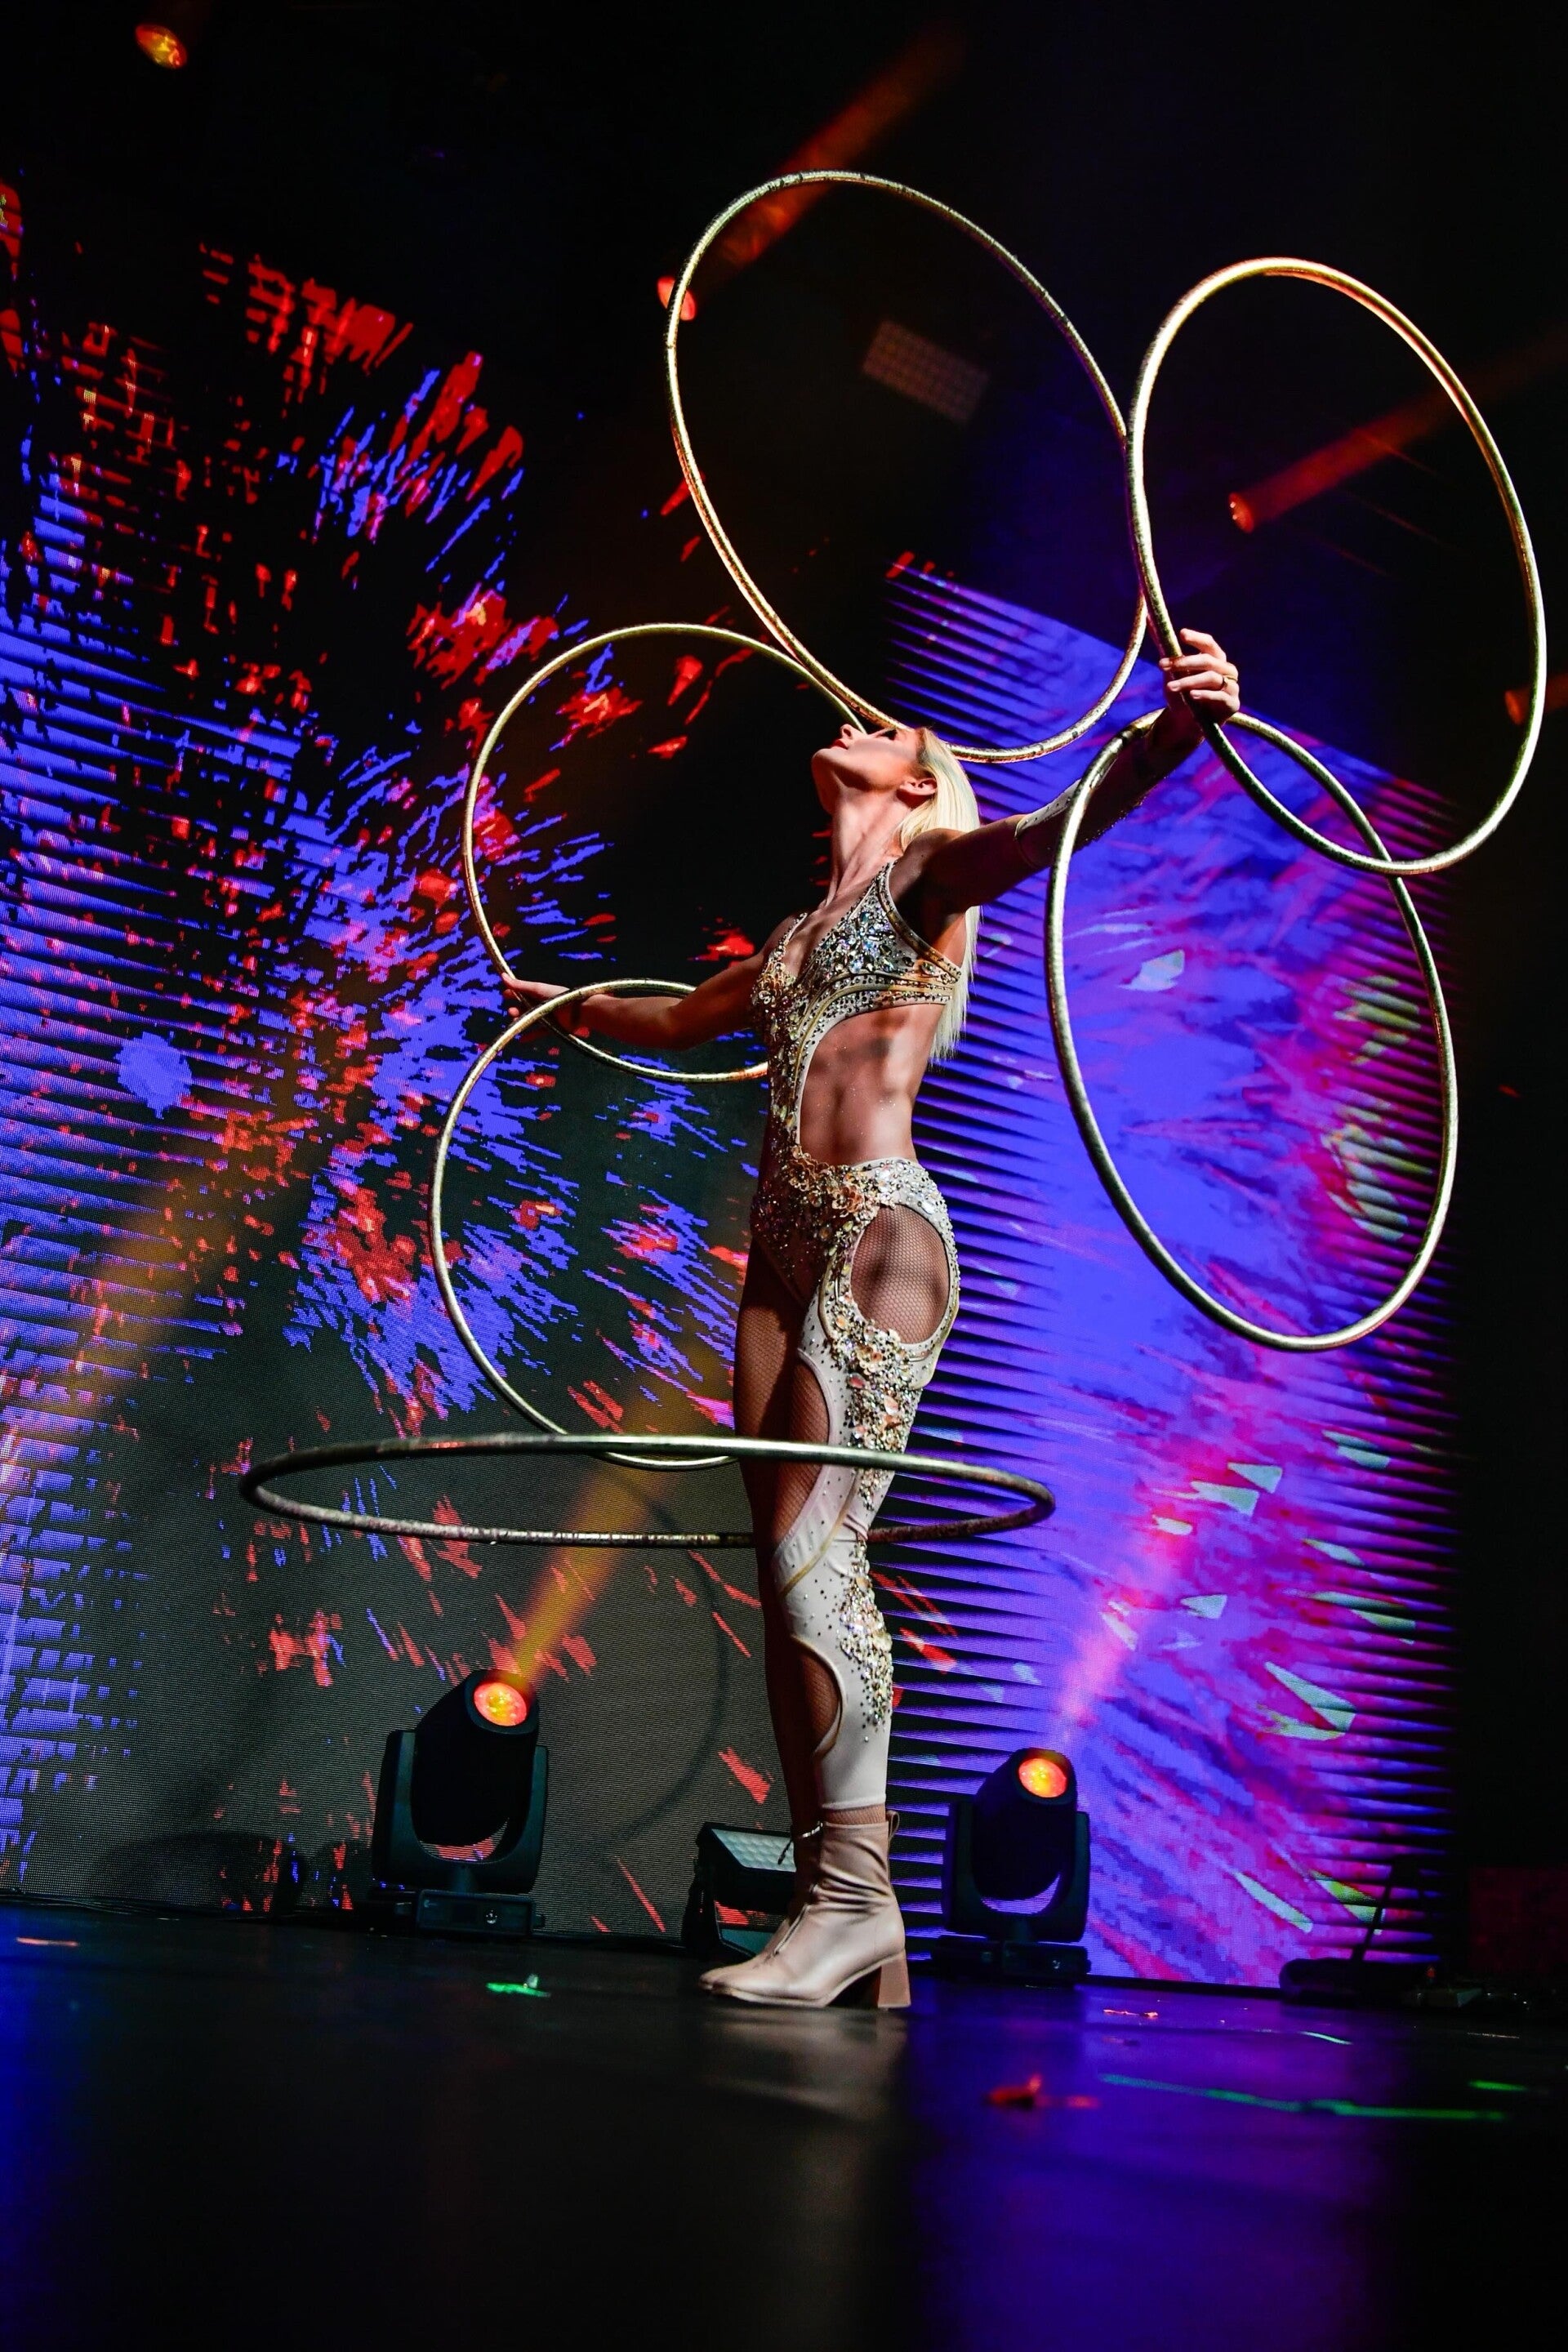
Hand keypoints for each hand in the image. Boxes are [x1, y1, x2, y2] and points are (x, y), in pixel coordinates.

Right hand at [502, 974, 589, 1034]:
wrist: (579, 1011)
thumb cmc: (558, 997)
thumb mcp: (538, 989)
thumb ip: (521, 985)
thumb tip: (502, 976)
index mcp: (538, 993)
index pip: (522, 992)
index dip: (512, 993)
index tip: (504, 996)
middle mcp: (541, 1004)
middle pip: (523, 1007)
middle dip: (515, 1009)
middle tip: (512, 1012)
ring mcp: (546, 1017)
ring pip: (529, 1020)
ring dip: (519, 1021)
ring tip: (514, 1023)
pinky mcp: (551, 1028)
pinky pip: (538, 1033)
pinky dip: (530, 1036)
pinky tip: (521, 1040)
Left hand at [1158, 627, 1239, 746]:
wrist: (1186, 724)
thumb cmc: (1181, 695)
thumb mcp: (1171, 674)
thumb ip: (1166, 652)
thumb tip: (1149, 620)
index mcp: (1215, 659)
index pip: (1209, 644)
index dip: (1197, 638)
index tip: (1181, 634)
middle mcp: (1227, 670)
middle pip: (1208, 660)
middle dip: (1184, 662)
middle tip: (1162, 665)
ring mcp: (1232, 686)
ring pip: (1211, 678)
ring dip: (1188, 681)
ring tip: (1171, 687)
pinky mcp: (1232, 704)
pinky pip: (1219, 696)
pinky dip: (1205, 695)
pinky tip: (1192, 696)